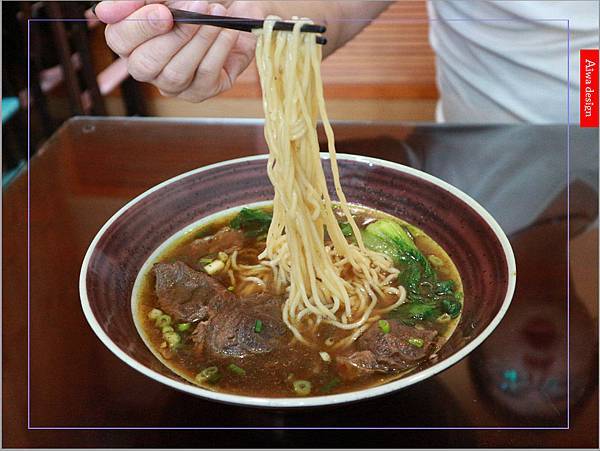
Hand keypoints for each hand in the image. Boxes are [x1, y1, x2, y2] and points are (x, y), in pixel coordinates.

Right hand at [95, 1, 260, 101]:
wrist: (232, 10)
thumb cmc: (194, 1)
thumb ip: (136, 1)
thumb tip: (103, 12)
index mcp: (130, 41)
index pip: (119, 41)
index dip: (140, 28)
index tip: (164, 12)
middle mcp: (148, 68)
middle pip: (145, 65)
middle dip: (175, 36)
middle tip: (198, 6)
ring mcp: (173, 84)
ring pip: (176, 73)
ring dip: (200, 40)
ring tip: (217, 15)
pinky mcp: (201, 91)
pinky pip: (205, 75)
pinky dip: (218, 49)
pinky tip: (227, 31)